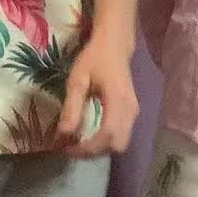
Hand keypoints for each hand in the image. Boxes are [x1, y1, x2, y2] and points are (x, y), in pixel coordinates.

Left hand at [56, 35, 138, 157]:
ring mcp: (134, 112)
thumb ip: (72, 108)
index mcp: (118, 101)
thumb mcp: (78, 80)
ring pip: (120, 143)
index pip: (107, 136)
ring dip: (99, 148)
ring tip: (78, 142)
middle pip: (117, 145)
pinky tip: (89, 134)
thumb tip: (63, 135)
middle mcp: (131, 110)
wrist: (115, 44)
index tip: (67, 148)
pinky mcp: (132, 113)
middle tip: (71, 147)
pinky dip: (105, 141)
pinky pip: (121, 136)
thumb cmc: (95, 58)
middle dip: (94, 152)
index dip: (88, 148)